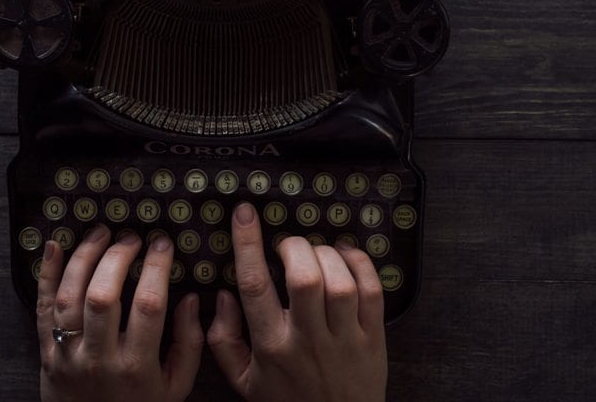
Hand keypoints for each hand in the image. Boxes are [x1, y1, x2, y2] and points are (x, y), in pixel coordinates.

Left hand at [35, 226, 203, 401]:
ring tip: (100, 233)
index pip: (148, 305)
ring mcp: (69, 355)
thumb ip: (189, 343)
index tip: (163, 243)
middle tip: (131, 237)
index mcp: (137, 367)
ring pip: (70, 297)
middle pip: (103, 296)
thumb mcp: (176, 386)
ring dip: (84, 257)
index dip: (156, 267)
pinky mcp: (47, 353)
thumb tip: (191, 299)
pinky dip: (46, 274)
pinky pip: (42, 308)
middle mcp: (100, 359)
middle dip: (118, 256)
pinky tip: (54, 246)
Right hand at [207, 202, 387, 401]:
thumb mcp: (242, 381)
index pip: (255, 285)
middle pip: (304, 277)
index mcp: (271, 347)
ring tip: (316, 252)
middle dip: (294, 246)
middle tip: (287, 245)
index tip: (244, 215)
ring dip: (326, 254)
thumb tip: (222, 297)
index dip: (248, 244)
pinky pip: (372, 291)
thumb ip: (223, 340)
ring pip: (340, 282)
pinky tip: (345, 256)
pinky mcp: (373, 339)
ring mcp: (344, 339)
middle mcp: (308, 340)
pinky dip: (360, 264)